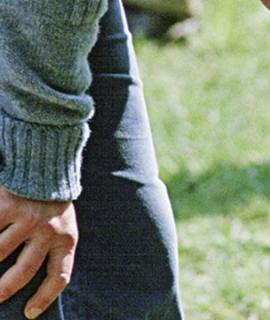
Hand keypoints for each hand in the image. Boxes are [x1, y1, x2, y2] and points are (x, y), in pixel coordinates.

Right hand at [0, 187, 76, 317]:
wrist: (48, 162)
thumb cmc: (51, 201)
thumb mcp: (61, 224)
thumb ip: (50, 247)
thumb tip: (18, 281)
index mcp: (66, 237)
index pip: (60, 275)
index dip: (45, 296)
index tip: (29, 312)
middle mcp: (49, 230)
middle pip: (23, 272)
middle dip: (3, 290)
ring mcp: (27, 218)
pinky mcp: (7, 205)